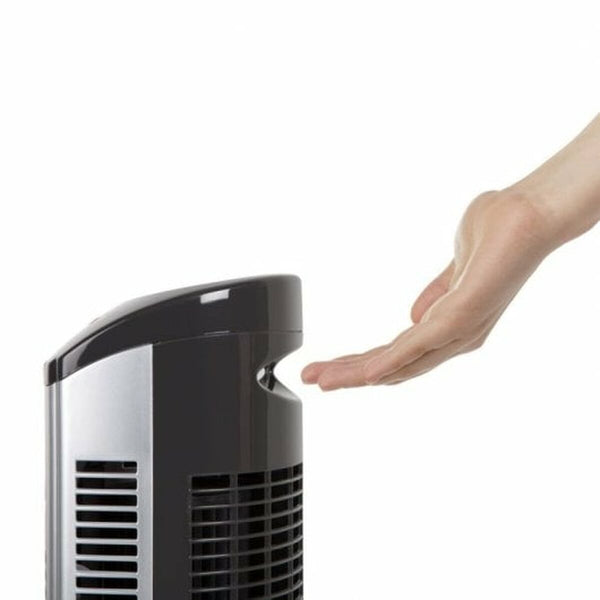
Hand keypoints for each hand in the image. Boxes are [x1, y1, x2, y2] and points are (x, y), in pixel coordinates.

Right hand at [302, 190, 557, 389]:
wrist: (529, 212)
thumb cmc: (499, 232)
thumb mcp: (453, 270)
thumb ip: (433, 294)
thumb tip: (412, 316)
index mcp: (450, 324)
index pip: (397, 352)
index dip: (361, 362)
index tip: (328, 366)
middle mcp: (455, 335)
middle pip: (393, 365)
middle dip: (349, 373)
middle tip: (311, 378)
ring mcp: (459, 329)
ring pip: (400, 362)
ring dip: (357, 374)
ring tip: (321, 379)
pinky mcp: (463, 316)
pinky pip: (419, 346)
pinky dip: (389, 362)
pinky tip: (365, 374)